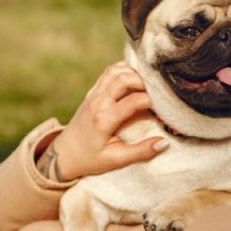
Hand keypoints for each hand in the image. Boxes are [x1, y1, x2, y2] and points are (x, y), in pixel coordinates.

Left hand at [47, 62, 167, 180]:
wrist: (65, 154)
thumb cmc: (91, 159)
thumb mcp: (116, 160)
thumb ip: (141, 152)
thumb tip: (164, 142)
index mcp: (103, 119)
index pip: (133, 101)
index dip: (153, 102)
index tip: (165, 110)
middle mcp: (97, 102)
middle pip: (123, 78)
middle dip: (145, 82)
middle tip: (159, 93)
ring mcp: (93, 94)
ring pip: (116, 70)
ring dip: (134, 73)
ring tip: (150, 85)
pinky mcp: (93, 91)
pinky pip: (109, 72)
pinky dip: (124, 70)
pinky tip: (137, 78)